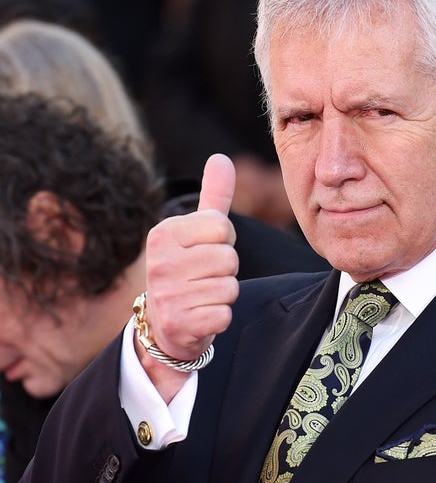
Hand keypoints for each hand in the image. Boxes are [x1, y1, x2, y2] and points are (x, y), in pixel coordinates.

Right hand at [140, 154, 239, 398]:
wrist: (164, 325)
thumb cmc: (187, 269)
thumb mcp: (197, 230)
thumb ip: (213, 195)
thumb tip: (221, 157)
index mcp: (163, 233)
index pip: (223, 227)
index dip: (224, 240)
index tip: (205, 250)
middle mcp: (159, 262)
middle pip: (229, 258)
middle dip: (225, 269)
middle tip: (203, 277)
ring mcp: (167, 296)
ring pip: (229, 286)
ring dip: (223, 293)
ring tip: (201, 295)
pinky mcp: (179, 325)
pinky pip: (224, 314)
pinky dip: (219, 317)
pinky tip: (200, 316)